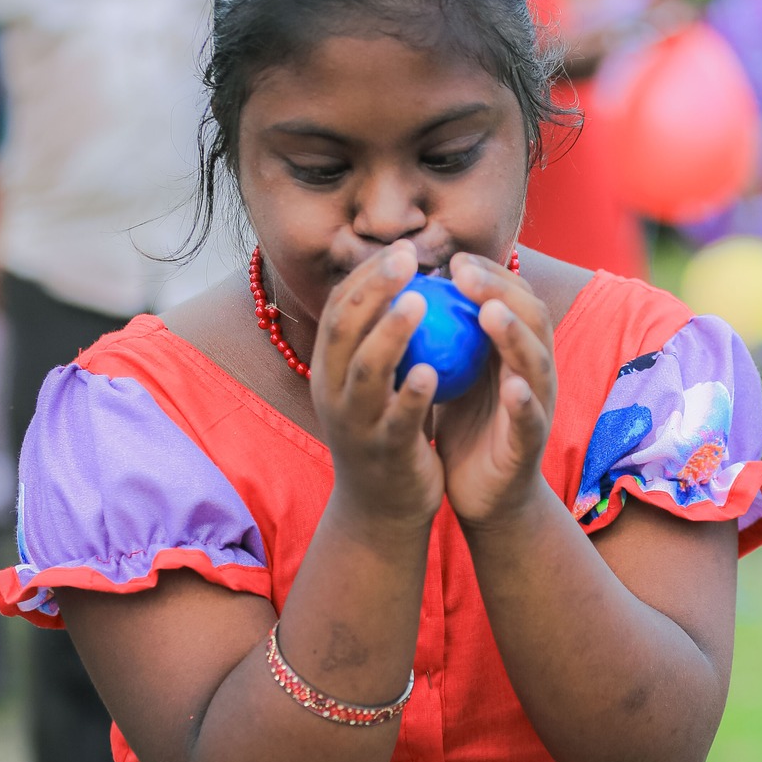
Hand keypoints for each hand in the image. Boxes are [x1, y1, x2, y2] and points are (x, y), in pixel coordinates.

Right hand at [310, 242, 442, 527]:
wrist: (382, 510)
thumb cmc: (386, 432)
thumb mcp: (372, 384)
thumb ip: (380, 340)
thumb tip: (406, 282)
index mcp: (329, 370)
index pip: (337, 310)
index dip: (364, 276)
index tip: (399, 250)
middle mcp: (333, 392)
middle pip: (344, 329)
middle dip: (373, 289)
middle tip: (407, 259)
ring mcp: (356, 424)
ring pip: (366, 371)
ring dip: (391, 332)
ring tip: (418, 301)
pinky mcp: (384, 452)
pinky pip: (398, 419)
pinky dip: (411, 393)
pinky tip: (431, 370)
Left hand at [433, 255, 555, 527]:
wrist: (486, 497)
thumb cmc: (467, 429)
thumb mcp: (457, 374)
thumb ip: (448, 335)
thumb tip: (412, 286)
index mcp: (513, 352)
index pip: (511, 298)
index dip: (487, 275)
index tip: (452, 259)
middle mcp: (533, 372)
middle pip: (530, 318)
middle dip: (500, 291)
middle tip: (464, 273)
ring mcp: (538, 408)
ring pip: (537, 363)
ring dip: (515, 336)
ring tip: (490, 313)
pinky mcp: (530, 446)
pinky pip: (531, 420)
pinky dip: (524, 402)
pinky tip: (511, 387)